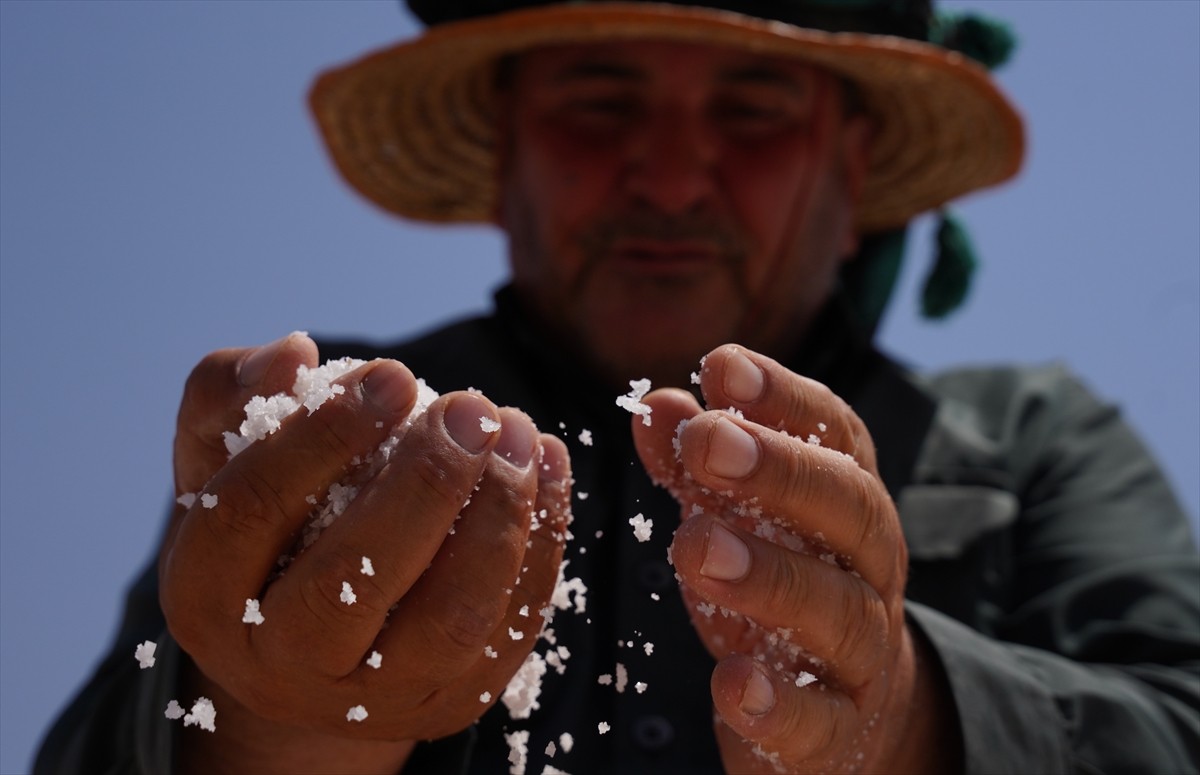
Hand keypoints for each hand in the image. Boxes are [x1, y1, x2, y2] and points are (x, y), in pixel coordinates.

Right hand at [160, 334, 570, 773]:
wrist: (312, 639)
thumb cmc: (270, 522)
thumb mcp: (225, 456)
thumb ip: (235, 394)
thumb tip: (294, 354)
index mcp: (206, 595)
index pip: (252, 512)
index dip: (323, 436)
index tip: (392, 374)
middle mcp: (284, 664)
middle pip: (352, 579)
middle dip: (424, 482)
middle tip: (470, 408)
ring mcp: (377, 697)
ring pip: (447, 618)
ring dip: (496, 514)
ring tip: (516, 431)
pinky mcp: (454, 701)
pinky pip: (510, 627)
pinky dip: (541, 540)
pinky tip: (546, 464)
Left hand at [632, 344, 956, 773]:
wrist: (851, 715)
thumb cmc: (784, 591)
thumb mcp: (740, 522)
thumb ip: (699, 467)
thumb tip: (657, 402)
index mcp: (845, 503)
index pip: (835, 436)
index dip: (784, 398)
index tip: (722, 365)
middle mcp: (867, 568)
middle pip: (849, 510)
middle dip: (781, 470)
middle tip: (708, 443)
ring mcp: (860, 654)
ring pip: (837, 611)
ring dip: (768, 575)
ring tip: (696, 547)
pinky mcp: (839, 732)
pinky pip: (820, 720)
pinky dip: (778, 704)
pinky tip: (732, 682)